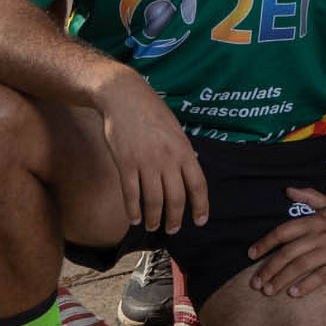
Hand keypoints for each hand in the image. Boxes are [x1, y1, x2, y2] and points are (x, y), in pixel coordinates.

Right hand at [91, 69, 208, 233]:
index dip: (201, 205)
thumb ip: (183, 151)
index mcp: (184, 150)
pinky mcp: (125, 164)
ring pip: (153, 200)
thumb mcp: (175, 129)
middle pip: (176, 198)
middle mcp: (167, 159)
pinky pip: (131, 194)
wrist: (124, 97)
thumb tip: (189, 169)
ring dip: (155, 218)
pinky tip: (134, 218)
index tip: (200, 220)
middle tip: (173, 229)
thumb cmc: (151, 111)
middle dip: (175, 218)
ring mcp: (146, 162)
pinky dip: (133, 209)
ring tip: (154, 226)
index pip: (198, 184)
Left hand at [245, 189, 325, 296]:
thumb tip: (288, 190)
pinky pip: (320, 277)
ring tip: (269, 291)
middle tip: (256, 283)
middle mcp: (319, 236)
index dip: (265, 243)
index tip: (251, 254)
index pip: (283, 232)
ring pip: (300, 266)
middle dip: (269, 268)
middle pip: (288, 253)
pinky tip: (293, 294)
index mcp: (314, 221)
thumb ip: (309, 197)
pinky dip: (305, 285)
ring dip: (282, 279)